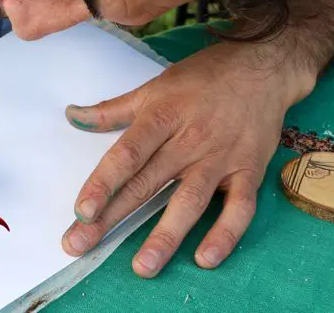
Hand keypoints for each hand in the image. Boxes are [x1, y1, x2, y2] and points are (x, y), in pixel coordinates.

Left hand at [61, 40, 313, 276]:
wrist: (262, 67)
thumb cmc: (202, 78)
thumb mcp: (153, 87)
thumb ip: (112, 110)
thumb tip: (72, 116)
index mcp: (161, 118)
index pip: (126, 155)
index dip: (102, 183)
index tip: (81, 211)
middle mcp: (188, 141)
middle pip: (146, 184)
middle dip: (112, 218)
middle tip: (82, 245)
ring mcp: (220, 159)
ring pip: (190, 202)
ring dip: (166, 236)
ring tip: (142, 266)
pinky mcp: (248, 171)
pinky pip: (239, 208)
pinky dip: (225, 234)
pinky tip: (205, 258)